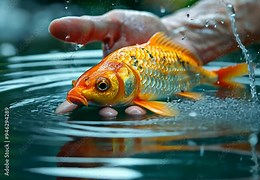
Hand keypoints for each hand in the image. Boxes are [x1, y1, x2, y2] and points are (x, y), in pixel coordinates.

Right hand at [50, 10, 168, 116]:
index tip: (64, 109)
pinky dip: (145, 110)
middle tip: (105, 112)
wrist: (171, 33)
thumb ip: (87, 29)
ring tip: (129, 112)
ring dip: (126, 113)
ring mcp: (137, 93)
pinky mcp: (155, 95)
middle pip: (106, 105)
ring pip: (127, 109)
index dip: (74, 101)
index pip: (85, 90)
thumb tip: (54, 28)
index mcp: (104, 73)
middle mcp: (119, 87)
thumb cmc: (138, 28)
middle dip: (103, 112)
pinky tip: (142, 109)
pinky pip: (149, 107)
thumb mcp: (112, 24)